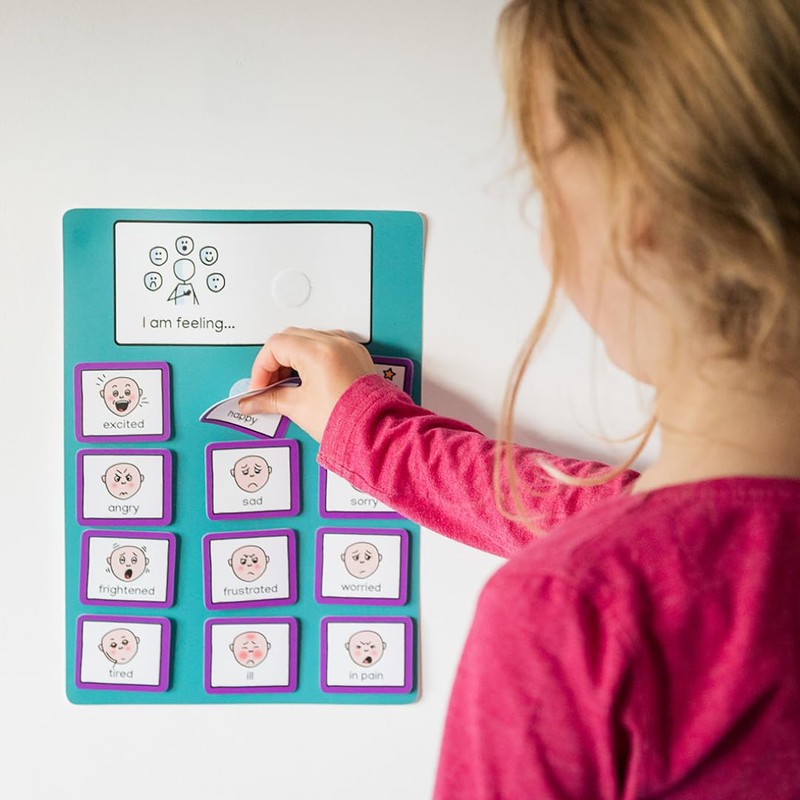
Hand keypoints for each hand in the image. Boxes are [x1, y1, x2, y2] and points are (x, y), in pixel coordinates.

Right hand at [239, 327, 374, 441]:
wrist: (377, 433)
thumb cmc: (347, 422)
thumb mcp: (299, 408)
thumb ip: (271, 399)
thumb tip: (253, 401)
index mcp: (318, 351)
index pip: (275, 346)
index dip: (261, 368)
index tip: (259, 388)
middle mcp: (335, 343)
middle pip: (290, 338)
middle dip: (274, 361)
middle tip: (269, 386)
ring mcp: (348, 347)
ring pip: (308, 338)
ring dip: (293, 357)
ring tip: (288, 384)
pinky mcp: (356, 355)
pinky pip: (328, 345)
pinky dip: (312, 357)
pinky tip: (308, 378)